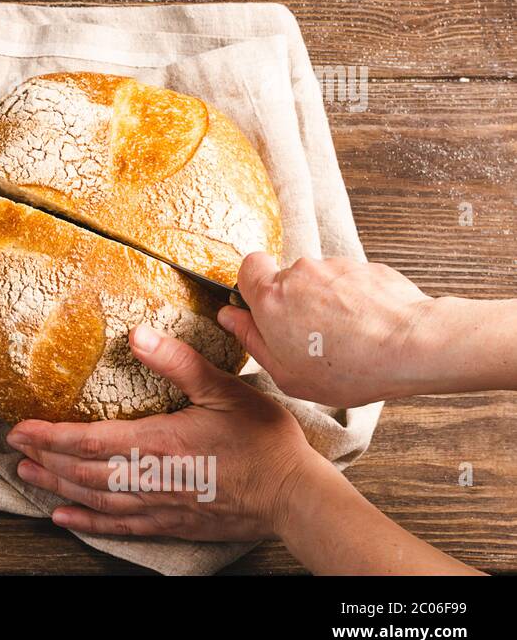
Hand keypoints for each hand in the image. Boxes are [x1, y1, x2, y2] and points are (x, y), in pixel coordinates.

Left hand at [7, 324, 326, 541]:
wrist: (294, 497)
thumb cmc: (264, 441)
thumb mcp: (224, 389)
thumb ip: (178, 362)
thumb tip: (136, 334)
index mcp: (159, 443)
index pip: (89, 440)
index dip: (49, 435)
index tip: (20, 427)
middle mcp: (151, 478)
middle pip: (83, 472)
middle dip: (45, 459)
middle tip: (14, 448)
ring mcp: (159, 505)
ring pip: (95, 499)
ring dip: (58, 488)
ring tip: (28, 475)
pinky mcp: (171, 523)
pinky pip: (120, 526)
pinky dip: (88, 522)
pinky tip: (66, 518)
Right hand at [219, 253, 434, 407]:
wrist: (410, 346)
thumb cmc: (348, 368)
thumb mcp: (286, 372)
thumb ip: (252, 340)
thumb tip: (230, 317)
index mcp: (271, 297)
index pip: (248, 267)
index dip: (253, 286)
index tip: (265, 308)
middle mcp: (299, 273)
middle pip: (288, 280)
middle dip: (296, 303)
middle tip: (311, 337)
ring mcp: (335, 267)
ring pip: (321, 282)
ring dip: (327, 303)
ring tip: (348, 337)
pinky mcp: (367, 267)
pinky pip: (350, 283)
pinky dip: (355, 302)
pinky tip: (368, 328)